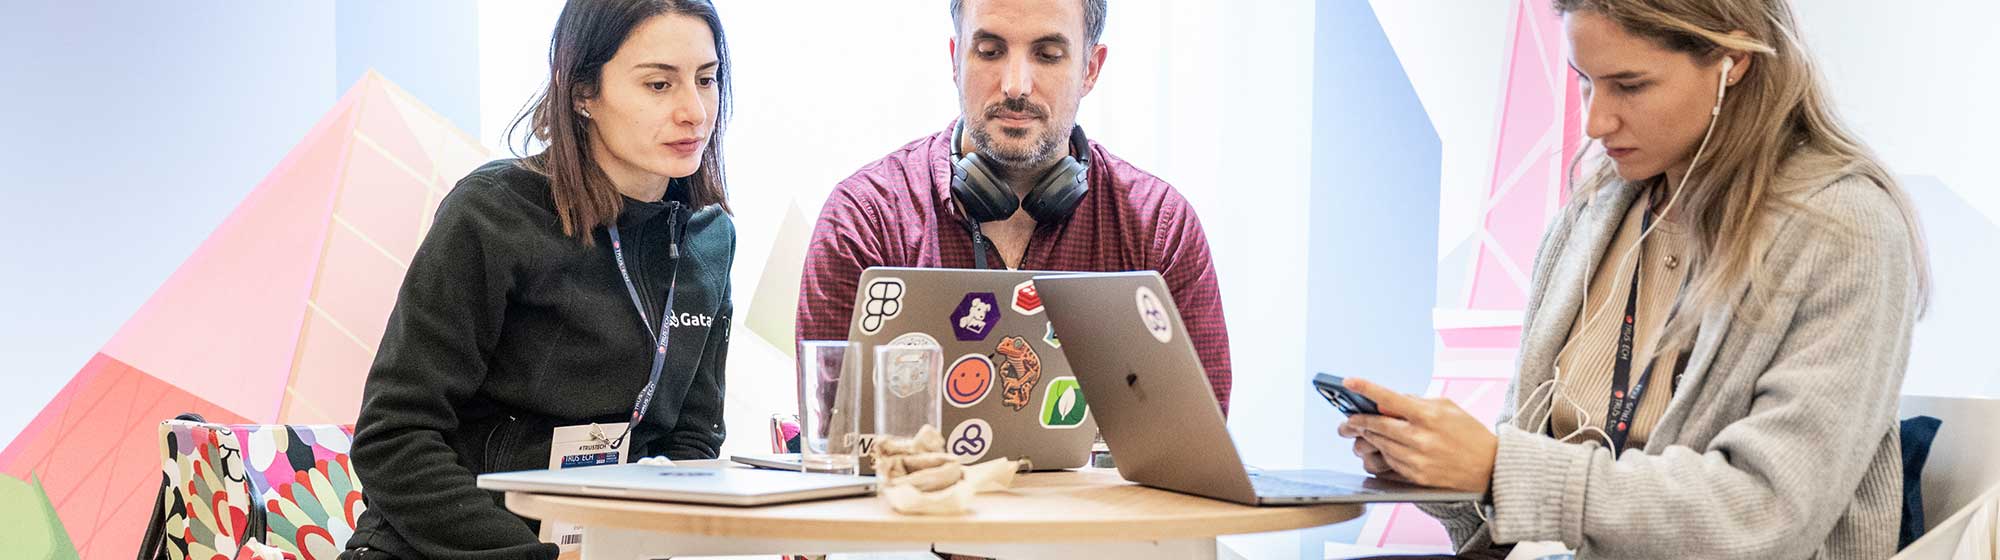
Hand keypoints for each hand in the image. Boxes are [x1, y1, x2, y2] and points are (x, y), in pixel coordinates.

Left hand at [1338, 377, 1496, 493]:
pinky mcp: (1416, 475)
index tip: (1348, 381)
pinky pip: (1389, 461)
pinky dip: (1383, 452)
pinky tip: (1381, 446)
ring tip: (1361, 431)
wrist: (1489, 468)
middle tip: (1347, 418)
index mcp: (1428, 416)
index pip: (1389, 398)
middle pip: (1377, 425)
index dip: (1366, 388)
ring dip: (1368, 436)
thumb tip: (1389, 401)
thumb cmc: (1468, 433)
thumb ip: (1417, 402)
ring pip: (1380, 444)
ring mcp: (1417, 459)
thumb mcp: (1447, 408)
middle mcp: (1420, 438)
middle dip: (1357, 420)